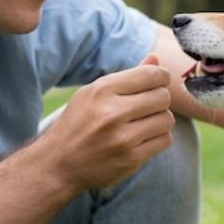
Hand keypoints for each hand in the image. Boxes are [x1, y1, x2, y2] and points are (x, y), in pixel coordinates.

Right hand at [39, 54, 174, 190]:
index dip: (161, 77)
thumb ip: (127, 77)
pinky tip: (143, 139)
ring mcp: (122, 138)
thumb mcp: (93, 94)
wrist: (56, 165)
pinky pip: (164, 140)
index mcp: (102, 90)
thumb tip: (156, 59)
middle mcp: (112, 113)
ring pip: (167, 119)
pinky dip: (158, 139)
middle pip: (163, 97)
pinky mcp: (131, 159)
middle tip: (148, 107)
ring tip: (145, 124)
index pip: (151, 75)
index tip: (158, 84)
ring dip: (160, 121)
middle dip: (160, 100)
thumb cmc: (77, 124)